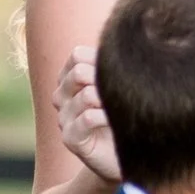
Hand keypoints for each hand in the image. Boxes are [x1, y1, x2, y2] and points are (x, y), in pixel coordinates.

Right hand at [52, 46, 120, 183]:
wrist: (128, 157)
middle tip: (126, 91)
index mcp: (71, 81)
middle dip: (104, 78)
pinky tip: (117, 121)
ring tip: (124, 108)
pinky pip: (85, 118)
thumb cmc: (128, 117)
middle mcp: (63, 97)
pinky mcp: (70, 138)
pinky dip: (105, 116)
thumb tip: (131, 36)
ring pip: (84, 95)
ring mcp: (64, 118)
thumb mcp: (124, 87)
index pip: (77, 55)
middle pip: (78, 72)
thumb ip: (118, 67)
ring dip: (110, 100)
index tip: (124, 71)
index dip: (100, 59)